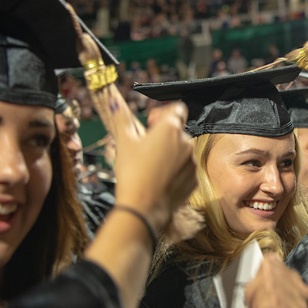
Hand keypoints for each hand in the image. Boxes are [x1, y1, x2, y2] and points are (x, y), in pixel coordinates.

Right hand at [113, 102, 195, 231]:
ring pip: (182, 151)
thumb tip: (114, 100)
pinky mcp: (194, 180)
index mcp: (170, 128)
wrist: (142, 207)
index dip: (163, 113)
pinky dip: (175, 171)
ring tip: (151, 167)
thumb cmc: (132, 173)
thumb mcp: (123, 142)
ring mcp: (192, 162)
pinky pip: (185, 170)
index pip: (177, 108)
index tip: (150, 123)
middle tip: (145, 148)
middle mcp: (186, 142)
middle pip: (178, 132)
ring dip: (170, 154)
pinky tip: (159, 179)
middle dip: (163, 136)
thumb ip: (121, 117)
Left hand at [245, 253, 307, 307]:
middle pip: (272, 275)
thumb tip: (270, 257)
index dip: (257, 273)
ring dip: (256, 300)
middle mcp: (303, 293)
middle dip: (254, 287)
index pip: (274, 264)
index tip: (250, 288)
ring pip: (273, 288)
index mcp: (295, 283)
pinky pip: (276, 302)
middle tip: (248, 303)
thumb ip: (264, 277)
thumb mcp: (259, 295)